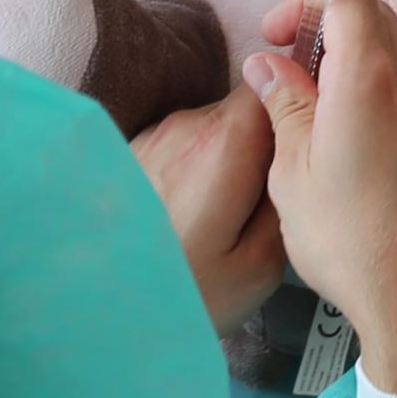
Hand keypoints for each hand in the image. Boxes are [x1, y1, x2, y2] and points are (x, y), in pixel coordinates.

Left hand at [132, 80, 285, 327]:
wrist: (90, 310)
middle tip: (265, 199)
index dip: (295, 107)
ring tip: (223, 219)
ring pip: (213, 130)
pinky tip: (187, 218)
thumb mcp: (259, 265)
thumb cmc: (184, 294)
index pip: (273, 87)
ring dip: (227, 161)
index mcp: (223, 142)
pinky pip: (182, 148)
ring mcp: (153, 134)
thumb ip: (287, 198)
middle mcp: (185, 124)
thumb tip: (297, 155)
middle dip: (263, 144)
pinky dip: (195, 172)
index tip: (305, 145)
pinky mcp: (131, 152)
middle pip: (245, 110)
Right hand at [243, 0, 396, 393]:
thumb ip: (283, 105)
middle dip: (328, 23)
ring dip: (356, 55)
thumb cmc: (349, 240)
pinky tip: (354, 133)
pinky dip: (381, 85)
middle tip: (291, 64)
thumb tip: (268, 63)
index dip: (306, 3)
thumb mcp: (292, 172)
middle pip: (376, 16)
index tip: (275, 37)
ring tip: (318, 101)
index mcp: (369, 79)